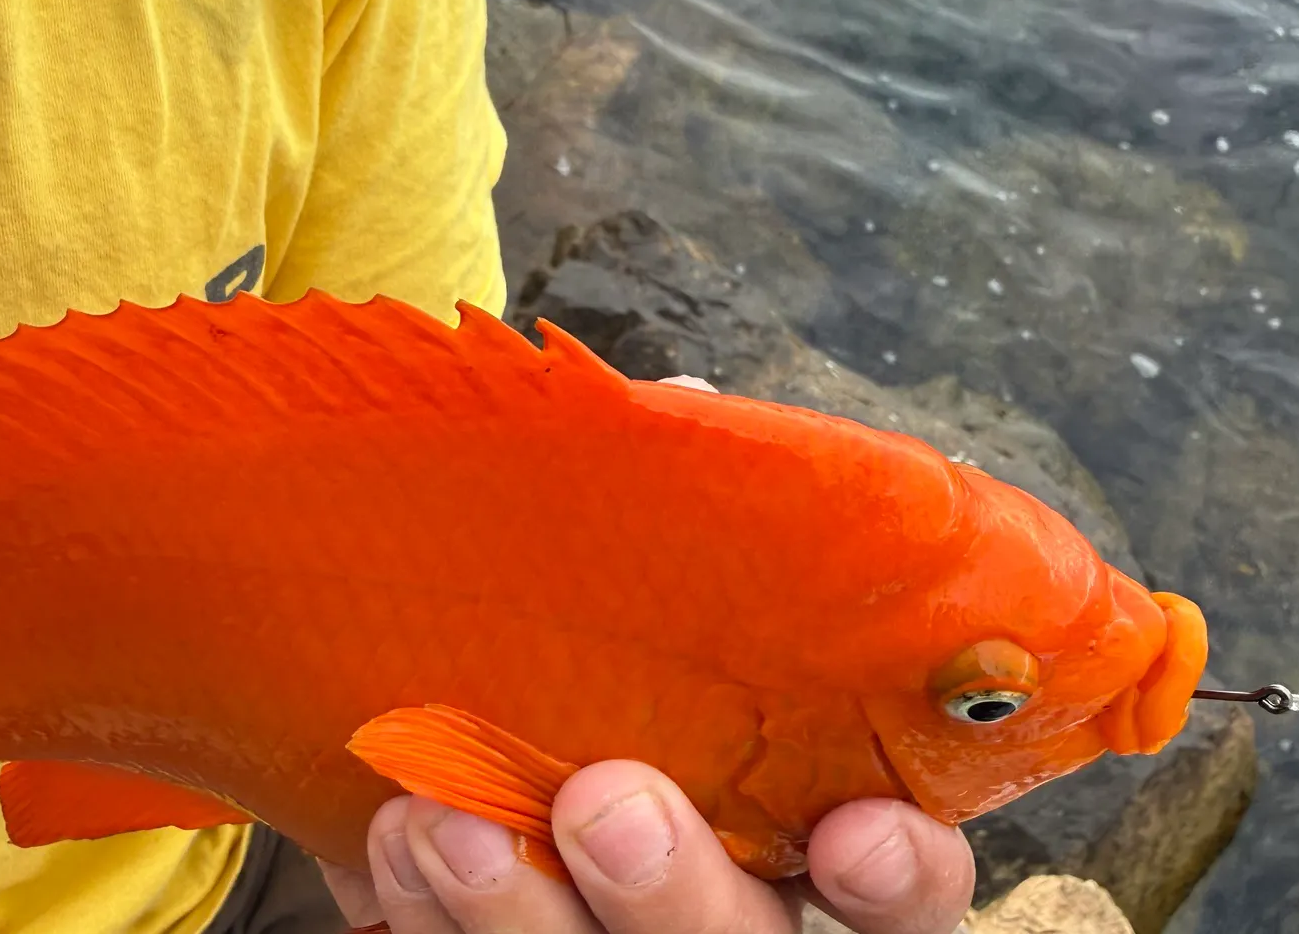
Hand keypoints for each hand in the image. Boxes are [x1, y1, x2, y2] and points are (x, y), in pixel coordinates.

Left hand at [320, 375, 973, 933]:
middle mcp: (727, 906)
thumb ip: (688, 508)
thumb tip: (699, 415)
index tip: (859, 829)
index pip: (899, 889)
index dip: (900, 877)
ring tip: (439, 820)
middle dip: (674, 889)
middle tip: (603, 802)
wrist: (455, 688)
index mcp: (796, 815)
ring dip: (518, 909)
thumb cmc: (598, 631)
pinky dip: (429, 919)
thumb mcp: (650, 570)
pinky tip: (398, 835)